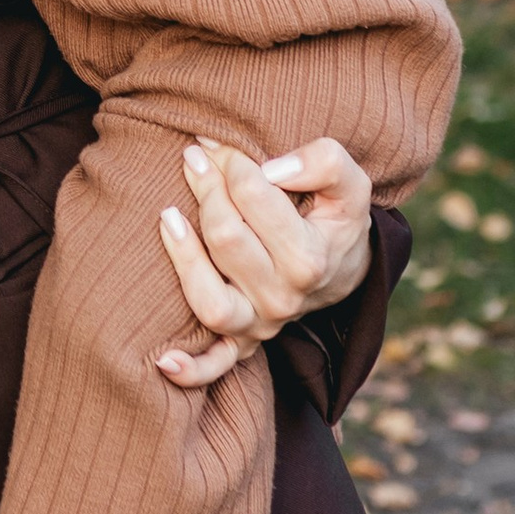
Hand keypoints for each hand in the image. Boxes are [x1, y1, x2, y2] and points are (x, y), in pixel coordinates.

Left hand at [155, 135, 375, 388]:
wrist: (341, 267)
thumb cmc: (334, 217)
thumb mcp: (350, 185)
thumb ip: (325, 163)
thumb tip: (274, 168)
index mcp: (311, 259)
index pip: (255, 198)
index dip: (232, 162)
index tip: (217, 143)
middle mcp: (285, 299)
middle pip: (227, 238)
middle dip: (206, 189)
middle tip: (194, 158)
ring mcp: (260, 325)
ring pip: (211, 301)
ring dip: (184, 256)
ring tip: (167, 215)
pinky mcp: (242, 342)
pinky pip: (215, 366)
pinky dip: (191, 370)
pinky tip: (163, 361)